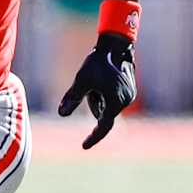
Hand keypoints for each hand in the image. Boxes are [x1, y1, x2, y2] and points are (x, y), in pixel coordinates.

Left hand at [59, 32, 135, 148]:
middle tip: (90, 87)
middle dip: (93, 104)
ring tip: (97, 82)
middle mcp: (125, 101)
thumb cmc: (97, 63)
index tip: (84, 146)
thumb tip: (61, 114)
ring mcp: (130, 96)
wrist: (115, 46)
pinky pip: (113, 100)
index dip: (93, 137)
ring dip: (99, 99)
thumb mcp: (81, 80)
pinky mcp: (130, 91)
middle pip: (103, 114)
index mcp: (115, 102)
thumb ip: (72, 98)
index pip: (103, 127)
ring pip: (107, 107)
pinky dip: (105, 95)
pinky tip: (104, 80)